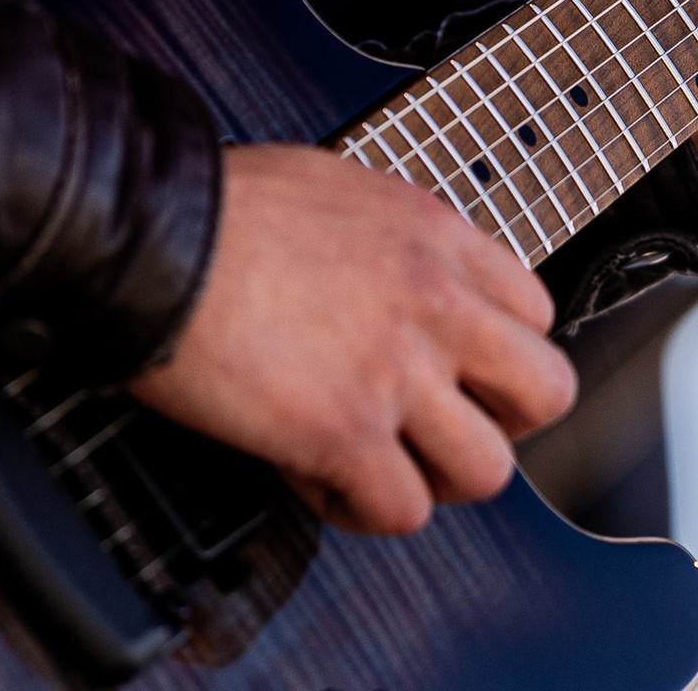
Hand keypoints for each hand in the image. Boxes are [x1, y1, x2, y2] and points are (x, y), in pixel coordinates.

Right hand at [130, 141, 574, 534]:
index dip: (497, 352)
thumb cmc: (216, 206)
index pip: (535, 311)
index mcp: (431, 232)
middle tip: (439, 424)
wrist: (153, 237)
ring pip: (487, 470)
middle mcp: (433, 301)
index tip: (459, 368)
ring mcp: (398, 372)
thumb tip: (394, 283)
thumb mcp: (333, 187)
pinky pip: (401, 511)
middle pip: (543, 393)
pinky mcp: (348, 435)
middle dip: (498, 421)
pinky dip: (359, 508)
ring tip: (375, 459)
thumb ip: (392, 241)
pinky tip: (314, 475)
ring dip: (432, 476)